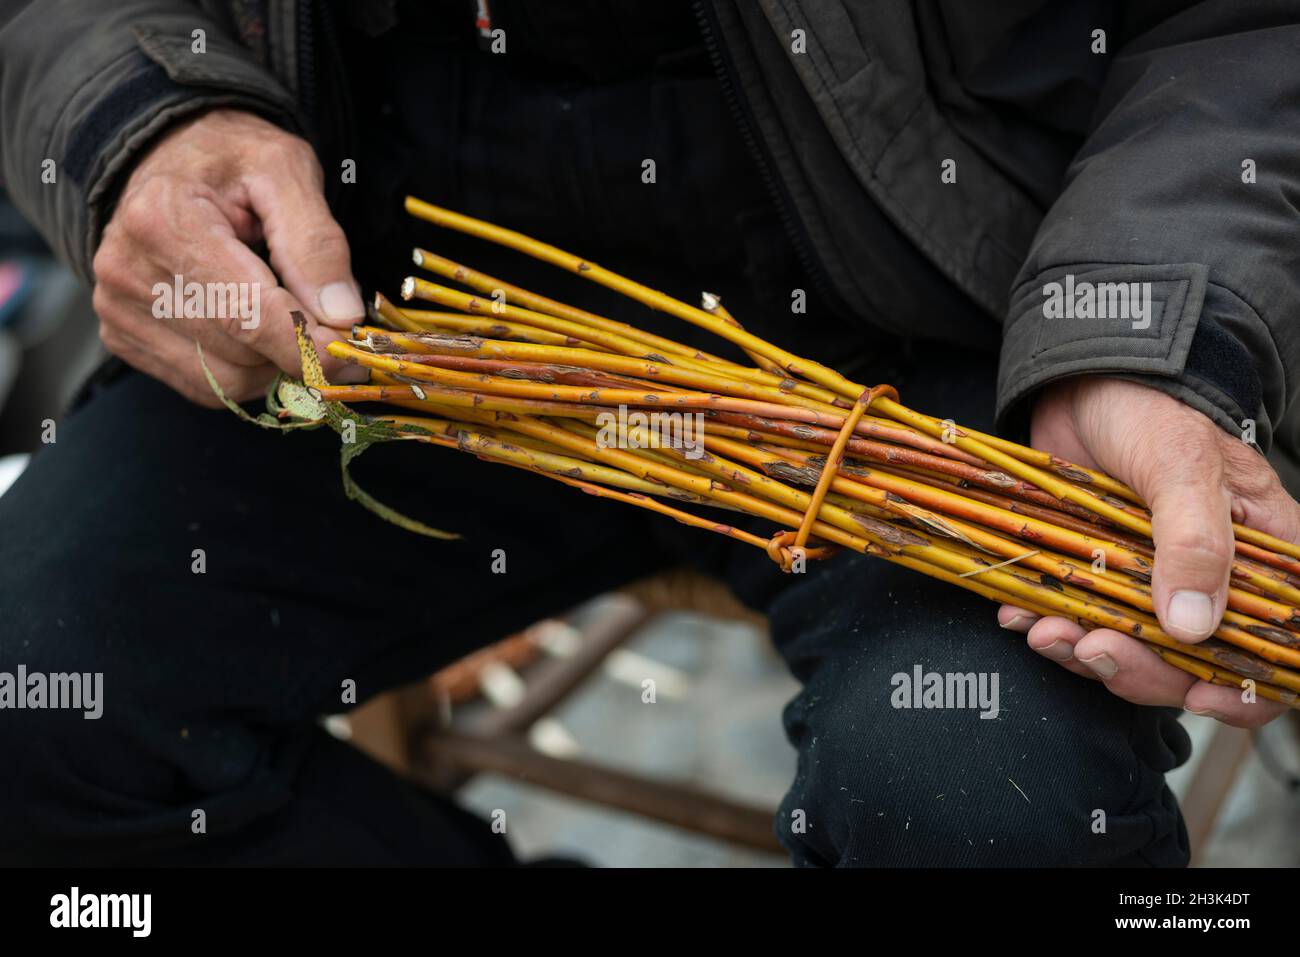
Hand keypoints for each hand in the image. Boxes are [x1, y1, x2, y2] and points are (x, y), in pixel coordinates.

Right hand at [92, 109, 367, 405]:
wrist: (169, 159)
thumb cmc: (232, 162)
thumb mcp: (286, 172)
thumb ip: (317, 242)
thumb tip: (342, 315)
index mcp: (164, 219)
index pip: (247, 312)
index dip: (310, 345)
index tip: (356, 355)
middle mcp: (127, 270)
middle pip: (241, 351)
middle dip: (299, 349)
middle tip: (332, 327)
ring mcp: (117, 310)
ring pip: (227, 382)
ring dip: (275, 364)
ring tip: (287, 315)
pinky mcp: (123, 338)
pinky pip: (206, 387)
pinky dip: (247, 373)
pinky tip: (255, 332)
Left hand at [998, 376, 1296, 726]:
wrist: (1083, 381)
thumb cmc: (1151, 410)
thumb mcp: (1180, 465)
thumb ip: (1194, 542)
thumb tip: (1195, 627)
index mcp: (1261, 558)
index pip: (1276, 647)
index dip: (1245, 687)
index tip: (1196, 694)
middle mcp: (1210, 580)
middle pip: (1192, 663)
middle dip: (1140, 670)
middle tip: (1092, 650)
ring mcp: (1151, 582)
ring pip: (1130, 650)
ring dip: (1087, 652)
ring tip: (1046, 633)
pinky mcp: (1098, 575)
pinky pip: (1079, 620)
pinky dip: (1052, 627)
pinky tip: (1022, 615)